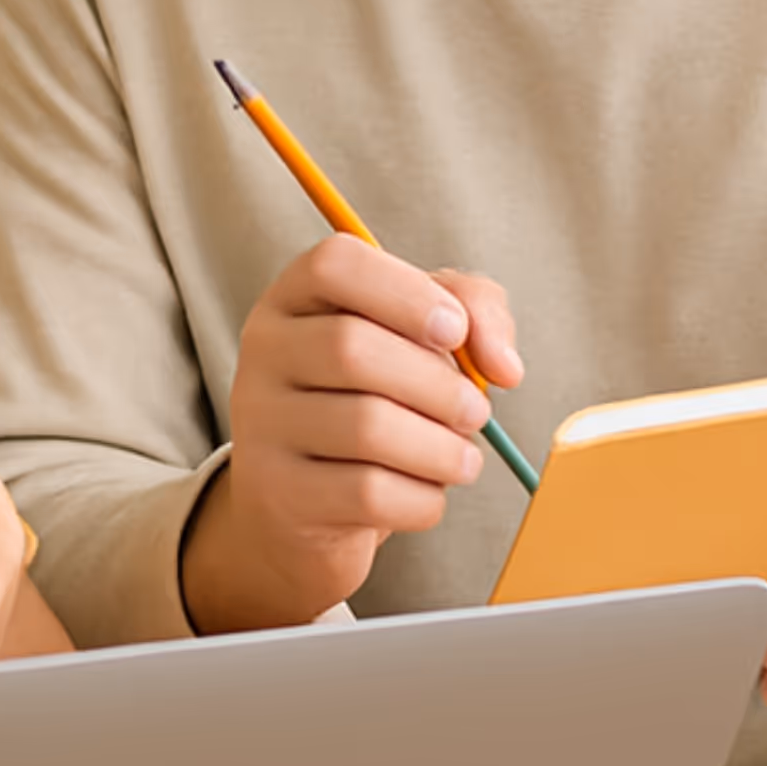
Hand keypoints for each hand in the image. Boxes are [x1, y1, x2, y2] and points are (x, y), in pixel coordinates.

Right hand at [184, 236, 520, 630]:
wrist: (310, 500)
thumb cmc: (376, 398)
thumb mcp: (422, 336)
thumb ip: (475, 312)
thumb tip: (503, 366)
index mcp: (296, 298)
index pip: (334, 265)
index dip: (405, 292)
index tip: (454, 331)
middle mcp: (265, 352)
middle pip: (351, 348)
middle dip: (437, 385)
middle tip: (475, 411)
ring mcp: (262, 424)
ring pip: (366, 427)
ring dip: (440, 447)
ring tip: (463, 457)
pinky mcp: (279, 493)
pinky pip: (368, 493)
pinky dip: (421, 498)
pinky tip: (427, 492)